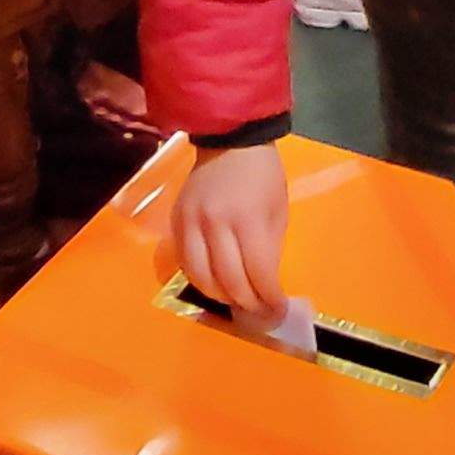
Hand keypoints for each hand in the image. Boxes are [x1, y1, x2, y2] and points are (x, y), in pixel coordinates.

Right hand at [170, 141, 288, 319]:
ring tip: (236, 301)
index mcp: (248, 220)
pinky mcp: (176, 222)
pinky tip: (214, 283)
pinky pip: (184, 263)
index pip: (258, 273)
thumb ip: (270, 248)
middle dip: (248, 304)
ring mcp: (191, 223)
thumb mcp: (278, 210)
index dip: (269, 298)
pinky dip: (199, 280)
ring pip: (201, 278)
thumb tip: (265, 284)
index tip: (278, 310)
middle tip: (260, 313)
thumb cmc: (262, 176)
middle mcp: (216, 224)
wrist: (230, 141)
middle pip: (229, 281)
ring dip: (220, 297)